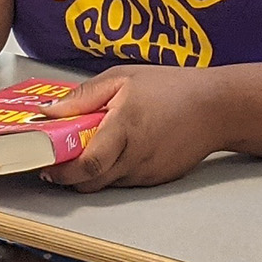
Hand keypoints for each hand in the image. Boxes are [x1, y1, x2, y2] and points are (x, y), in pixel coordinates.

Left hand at [37, 65, 226, 191]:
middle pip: (91, 182)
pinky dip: (112, 173)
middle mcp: (135, 155)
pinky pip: (125, 182)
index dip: (61, 170)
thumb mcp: (123, 77)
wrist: (217, 107)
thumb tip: (49, 111)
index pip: (86, 163)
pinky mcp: (157, 179)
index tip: (44, 163)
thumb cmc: (171, 87)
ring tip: (83, 153)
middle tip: (54, 164)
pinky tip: (114, 152)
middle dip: (68, 178)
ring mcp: (147, 171)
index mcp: (125, 127)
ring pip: (106, 184)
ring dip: (89, 175)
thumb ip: (84, 97)